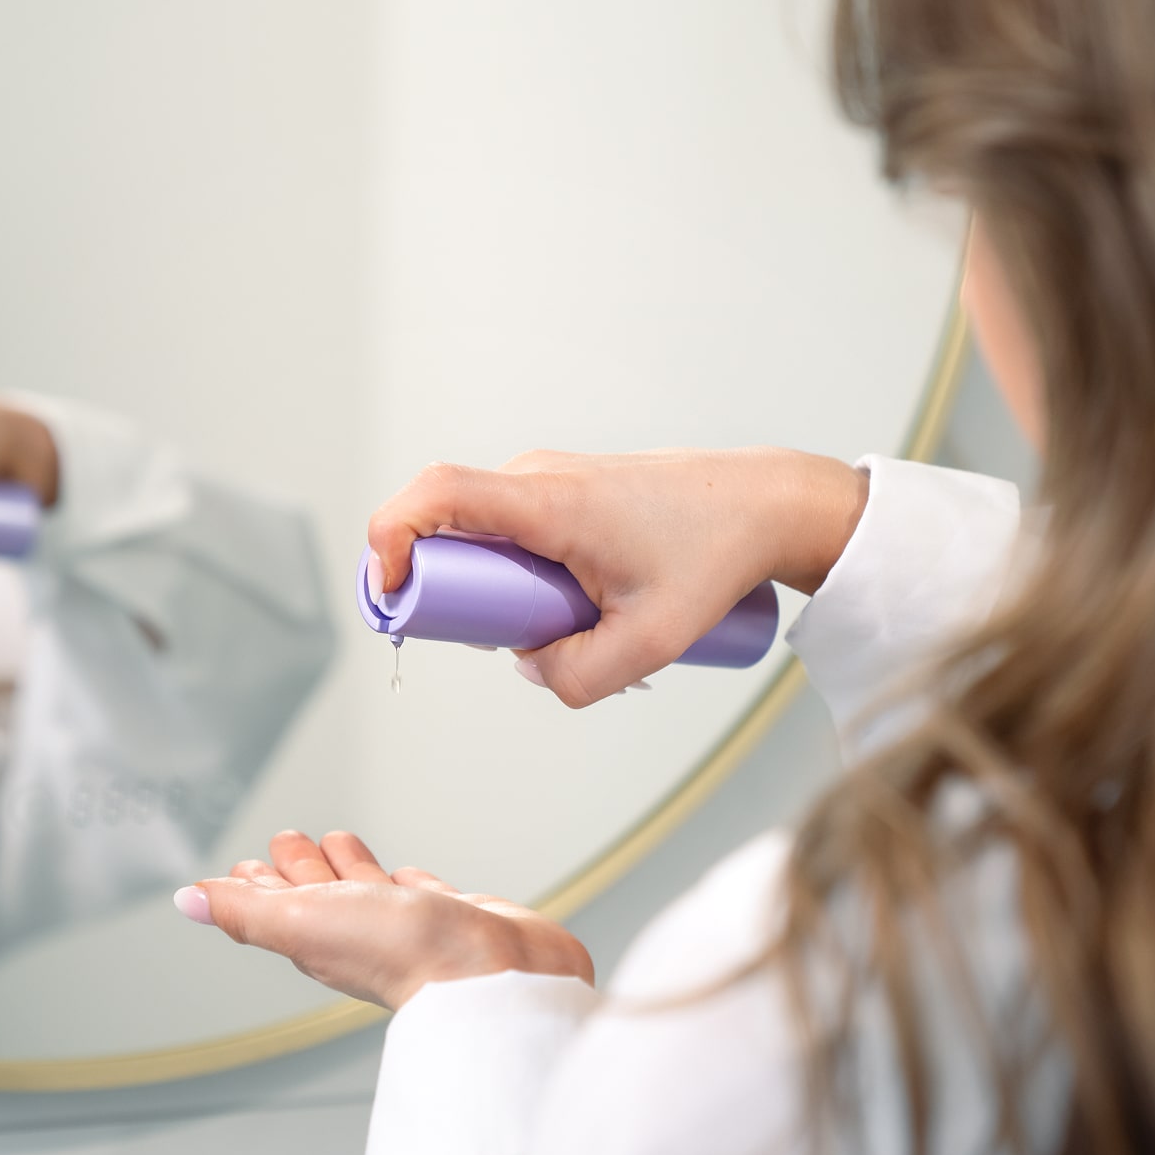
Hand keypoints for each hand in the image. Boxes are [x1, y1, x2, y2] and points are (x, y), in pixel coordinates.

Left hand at [174, 830, 593, 1010]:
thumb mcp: (302, 922)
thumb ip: (245, 911)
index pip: (274, 904)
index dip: (254, 884)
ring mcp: (405, 925)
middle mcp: (358, 932)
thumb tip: (185, 901)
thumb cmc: (403, 953)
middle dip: (298, 866)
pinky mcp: (449, 916)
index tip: (239, 869)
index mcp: (316, 936)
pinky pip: (420, 893)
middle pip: (318, 892)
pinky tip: (408, 874)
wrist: (491, 971)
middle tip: (282, 841)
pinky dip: (405, 880)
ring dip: (347, 866)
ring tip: (335, 843)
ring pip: (365, 888)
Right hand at [367, 447, 867, 707]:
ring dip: (500, 590)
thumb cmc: (714, 556)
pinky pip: (512, 534)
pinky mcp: (563, 491)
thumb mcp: (650, 641)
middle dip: (457, 593)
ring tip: (575, 617)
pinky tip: (578, 602)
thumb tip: (530, 666)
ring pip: (485, 538)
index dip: (391, 538)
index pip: (436, 495)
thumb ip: (577, 676)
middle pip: (450, 528)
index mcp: (547, 501)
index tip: (391, 594)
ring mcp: (548, 480)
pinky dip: (521, 575)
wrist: (764, 504)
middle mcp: (537, 478)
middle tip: (518, 633)